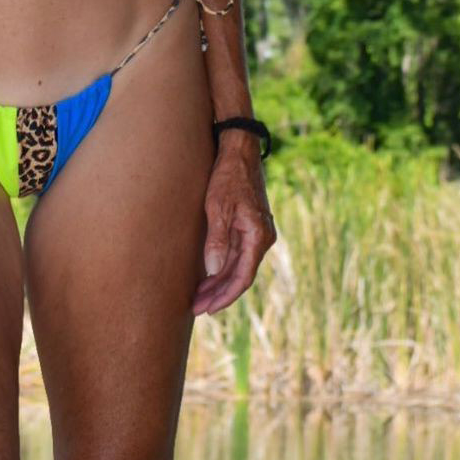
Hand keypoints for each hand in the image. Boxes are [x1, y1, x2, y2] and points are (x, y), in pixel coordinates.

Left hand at [192, 133, 275, 315]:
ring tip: (199, 296)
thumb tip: (213, 271)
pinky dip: (223, 267)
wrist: (239, 151)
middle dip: (219, 293)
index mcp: (258, 236)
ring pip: (238, 266)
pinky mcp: (249, 226)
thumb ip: (217, 240)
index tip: (207, 308)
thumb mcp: (218, 206)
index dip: (224, 295)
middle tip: (197, 307)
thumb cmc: (228, 177)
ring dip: (220, 282)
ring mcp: (257, 232)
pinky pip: (238, 254)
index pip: (242, 277)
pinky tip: (209, 274)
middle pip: (240, 275)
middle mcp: (262, 238)